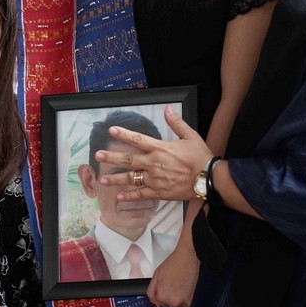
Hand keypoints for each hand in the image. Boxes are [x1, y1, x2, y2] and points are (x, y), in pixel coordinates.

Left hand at [95, 105, 212, 202]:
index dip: (123, 134)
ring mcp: (155, 179)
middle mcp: (154, 164)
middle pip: (128, 160)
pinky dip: (130, 196)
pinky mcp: (159, 192)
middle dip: (111, 158)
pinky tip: (119, 197)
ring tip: (102, 179)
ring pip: (131, 179)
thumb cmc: (200, 157)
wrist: (208, 178)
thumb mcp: (190, 136)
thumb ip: (176, 123)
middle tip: (97, 156)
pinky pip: (141, 195)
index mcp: (160, 149)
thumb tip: (167, 109)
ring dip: (115, 179)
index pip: (138, 140)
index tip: (111, 131)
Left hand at [147, 236, 199, 306]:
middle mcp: (172, 301)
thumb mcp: (157, 274)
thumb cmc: (176, 262)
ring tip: (187, 290)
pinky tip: (193, 294)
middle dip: (176, 301)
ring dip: (184, 304)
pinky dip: (192, 304)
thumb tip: (155, 304)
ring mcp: (184, 303)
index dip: (166, 298)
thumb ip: (153, 291)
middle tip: (180, 289)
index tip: (171, 293)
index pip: (161, 305)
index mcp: (161, 295)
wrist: (191, 255)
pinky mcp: (195, 302)